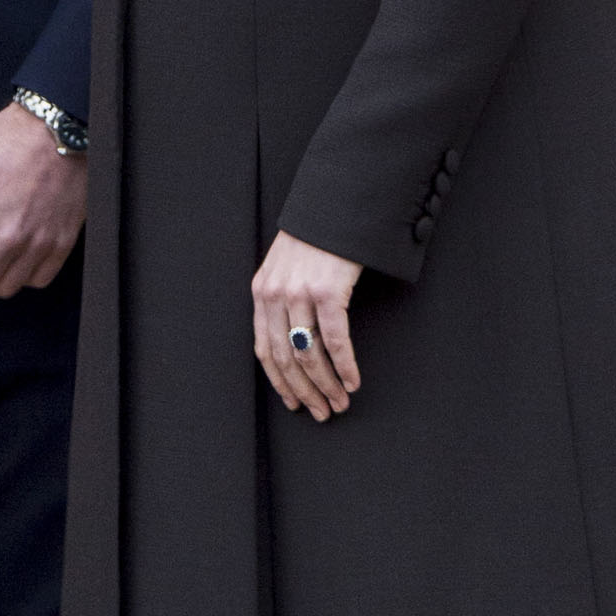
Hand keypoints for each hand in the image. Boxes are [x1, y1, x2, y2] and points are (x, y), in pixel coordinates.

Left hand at [252, 230, 361, 419]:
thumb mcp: (287, 265)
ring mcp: (299, 293)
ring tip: (340, 403)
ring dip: (326, 385)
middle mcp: (275, 295)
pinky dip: (344, 366)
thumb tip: (295, 336)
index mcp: (262, 292)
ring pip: (309, 354)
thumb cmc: (318, 235)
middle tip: (321, 413)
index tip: (294, 402)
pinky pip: (335, 339)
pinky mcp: (327, 290)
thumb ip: (284, 297)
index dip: (279, 381)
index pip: (265, 349)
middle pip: (286, 358)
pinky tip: (353, 381)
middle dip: (305, 391)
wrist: (337, 202)